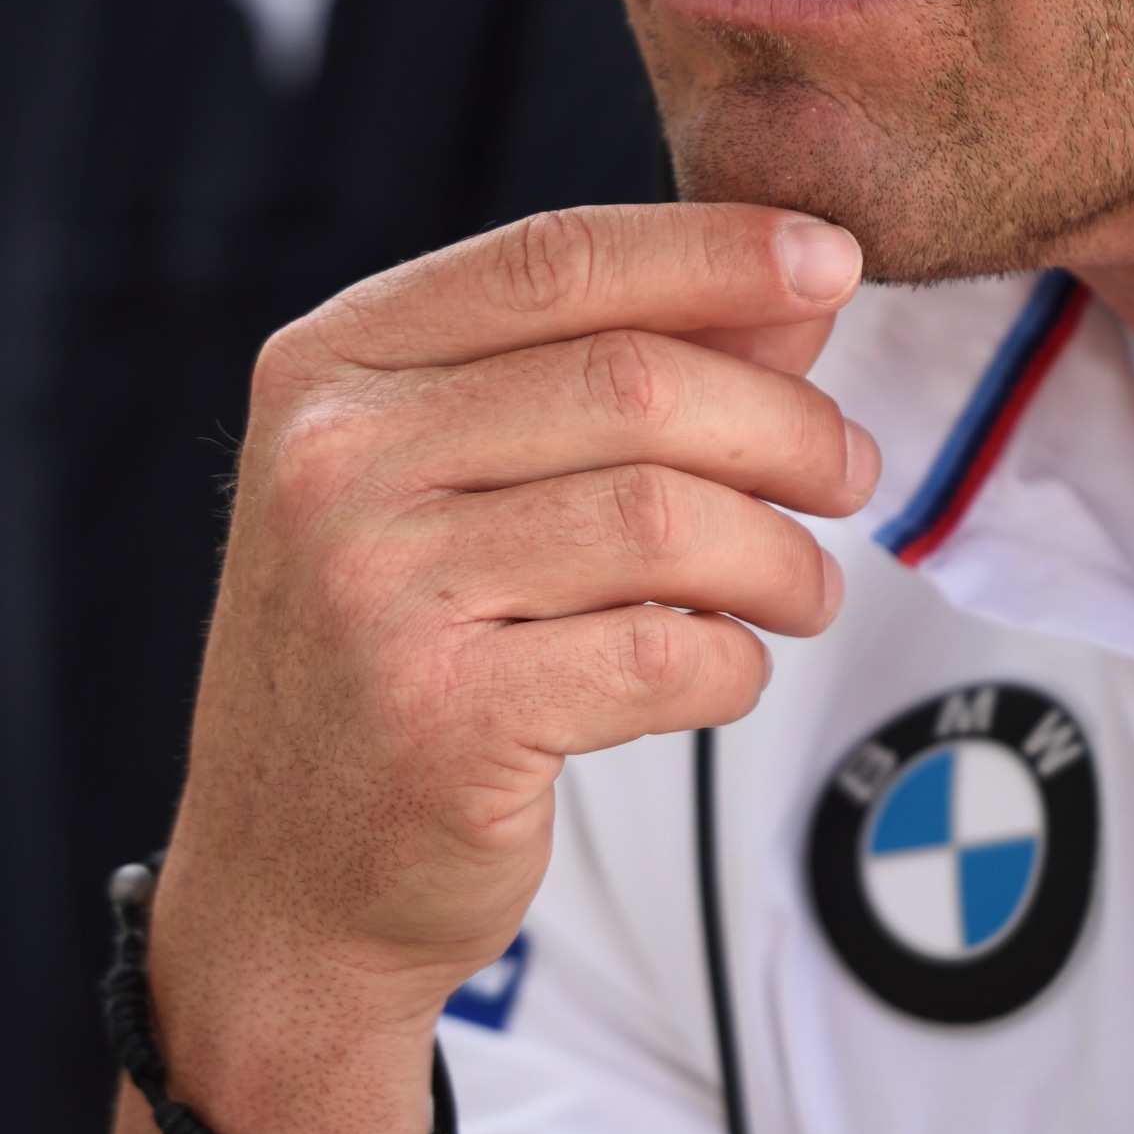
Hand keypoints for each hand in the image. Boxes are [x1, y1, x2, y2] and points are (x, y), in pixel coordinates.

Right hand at [150, 203, 872, 1114]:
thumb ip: (616, 369)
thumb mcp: (464, 478)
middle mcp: (336, 463)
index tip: (833, 262)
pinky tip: (724, 670)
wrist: (286, 882)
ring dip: (778, 556)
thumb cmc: (399, 652)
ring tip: (802, 588)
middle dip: (784, 424)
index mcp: (333, 367)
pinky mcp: (442, 721)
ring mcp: (376, 592)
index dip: (714, 251)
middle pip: (635, 383)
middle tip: (847, 472)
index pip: (556, 260)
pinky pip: (664, 654)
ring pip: (667, 519)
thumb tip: (796, 299)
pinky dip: (732, 662)